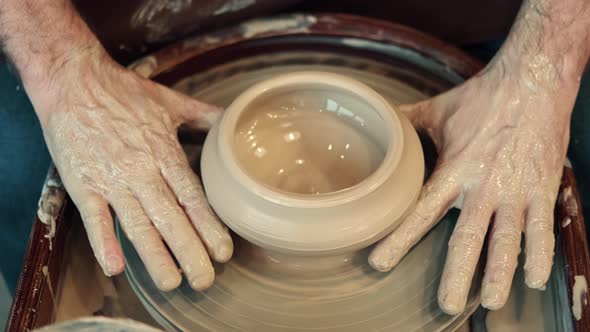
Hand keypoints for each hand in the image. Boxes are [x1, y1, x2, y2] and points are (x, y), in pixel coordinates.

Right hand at [36, 47, 232, 290]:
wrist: (73, 82)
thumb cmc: (124, 93)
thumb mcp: (172, 101)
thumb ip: (206, 116)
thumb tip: (234, 121)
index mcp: (165, 153)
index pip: (193, 197)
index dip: (210, 226)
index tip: (225, 251)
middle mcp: (141, 171)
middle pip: (170, 218)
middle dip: (189, 252)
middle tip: (205, 279)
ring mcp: (111, 179)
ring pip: (136, 224)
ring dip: (154, 256)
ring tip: (171, 282)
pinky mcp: (82, 184)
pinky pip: (94, 217)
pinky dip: (103, 242)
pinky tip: (115, 267)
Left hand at [369, 58, 578, 313]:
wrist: (532, 83)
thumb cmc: (483, 98)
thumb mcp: (438, 110)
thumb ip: (408, 123)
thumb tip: (381, 121)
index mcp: (453, 170)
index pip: (421, 212)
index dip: (399, 239)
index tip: (380, 263)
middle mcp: (483, 187)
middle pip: (466, 239)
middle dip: (456, 275)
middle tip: (446, 304)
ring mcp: (515, 192)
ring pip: (506, 242)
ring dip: (498, 274)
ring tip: (489, 301)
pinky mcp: (542, 190)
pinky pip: (542, 230)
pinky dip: (540, 256)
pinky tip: (535, 280)